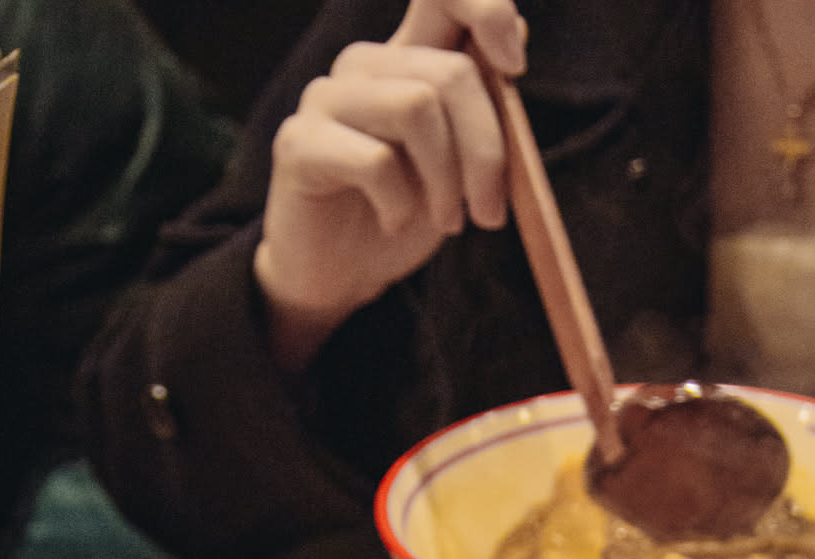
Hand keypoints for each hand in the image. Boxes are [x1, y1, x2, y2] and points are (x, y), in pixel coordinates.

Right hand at [254, 0, 526, 372]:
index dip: (485, 8)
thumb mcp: (460, 163)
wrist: (340, 275)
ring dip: (446, 181)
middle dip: (487, 151)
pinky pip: (375, 161)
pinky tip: (394, 223)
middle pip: (451, 73)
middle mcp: (365, 65)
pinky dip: (400, 204)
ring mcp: (326, 99)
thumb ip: (481, 102)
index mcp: (407, 60)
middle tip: (488, 213)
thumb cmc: (403, 215)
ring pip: (417, 106)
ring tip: (447, 222)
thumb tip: (516, 32)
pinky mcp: (299, 143)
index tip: (514, 66)